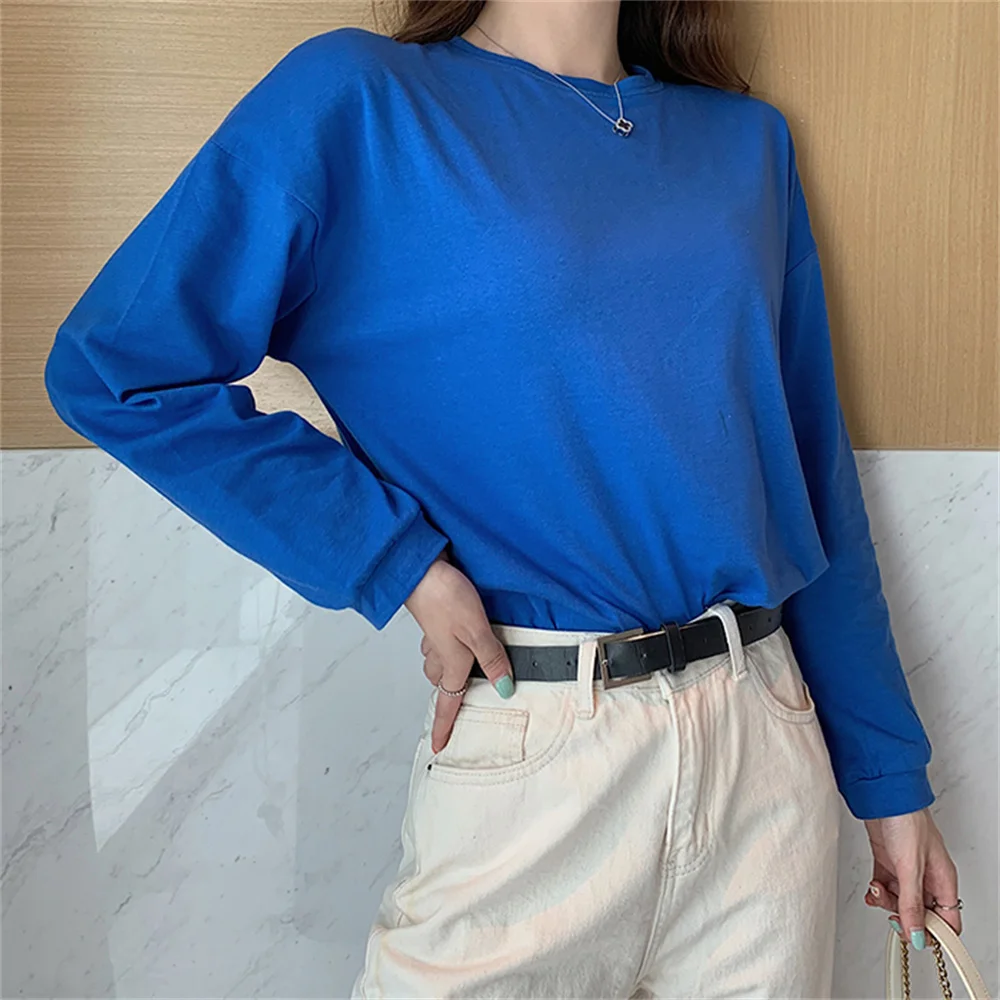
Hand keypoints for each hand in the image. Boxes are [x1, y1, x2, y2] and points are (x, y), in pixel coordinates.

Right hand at [404, 552, 514, 753]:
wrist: (421, 569)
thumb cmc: (446, 598)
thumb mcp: (477, 631)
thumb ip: (492, 658)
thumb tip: (504, 688)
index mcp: (451, 663)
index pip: (448, 704)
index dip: (445, 727)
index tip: (440, 746)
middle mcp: (440, 654)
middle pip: (444, 684)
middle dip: (450, 694)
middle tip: (461, 704)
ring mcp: (435, 636)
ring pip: (439, 663)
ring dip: (448, 669)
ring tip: (466, 670)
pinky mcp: (435, 619)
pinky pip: (438, 643)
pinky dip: (446, 645)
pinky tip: (458, 636)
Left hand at [863, 807, 961, 949]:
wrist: (883, 795)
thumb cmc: (906, 820)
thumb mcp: (910, 868)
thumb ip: (912, 903)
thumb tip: (916, 934)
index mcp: (943, 879)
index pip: (947, 919)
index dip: (933, 933)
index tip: (915, 937)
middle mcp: (927, 876)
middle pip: (921, 912)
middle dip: (904, 915)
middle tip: (891, 913)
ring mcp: (907, 869)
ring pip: (900, 900)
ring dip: (886, 901)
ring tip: (877, 890)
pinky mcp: (889, 861)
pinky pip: (886, 886)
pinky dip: (877, 891)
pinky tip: (873, 888)